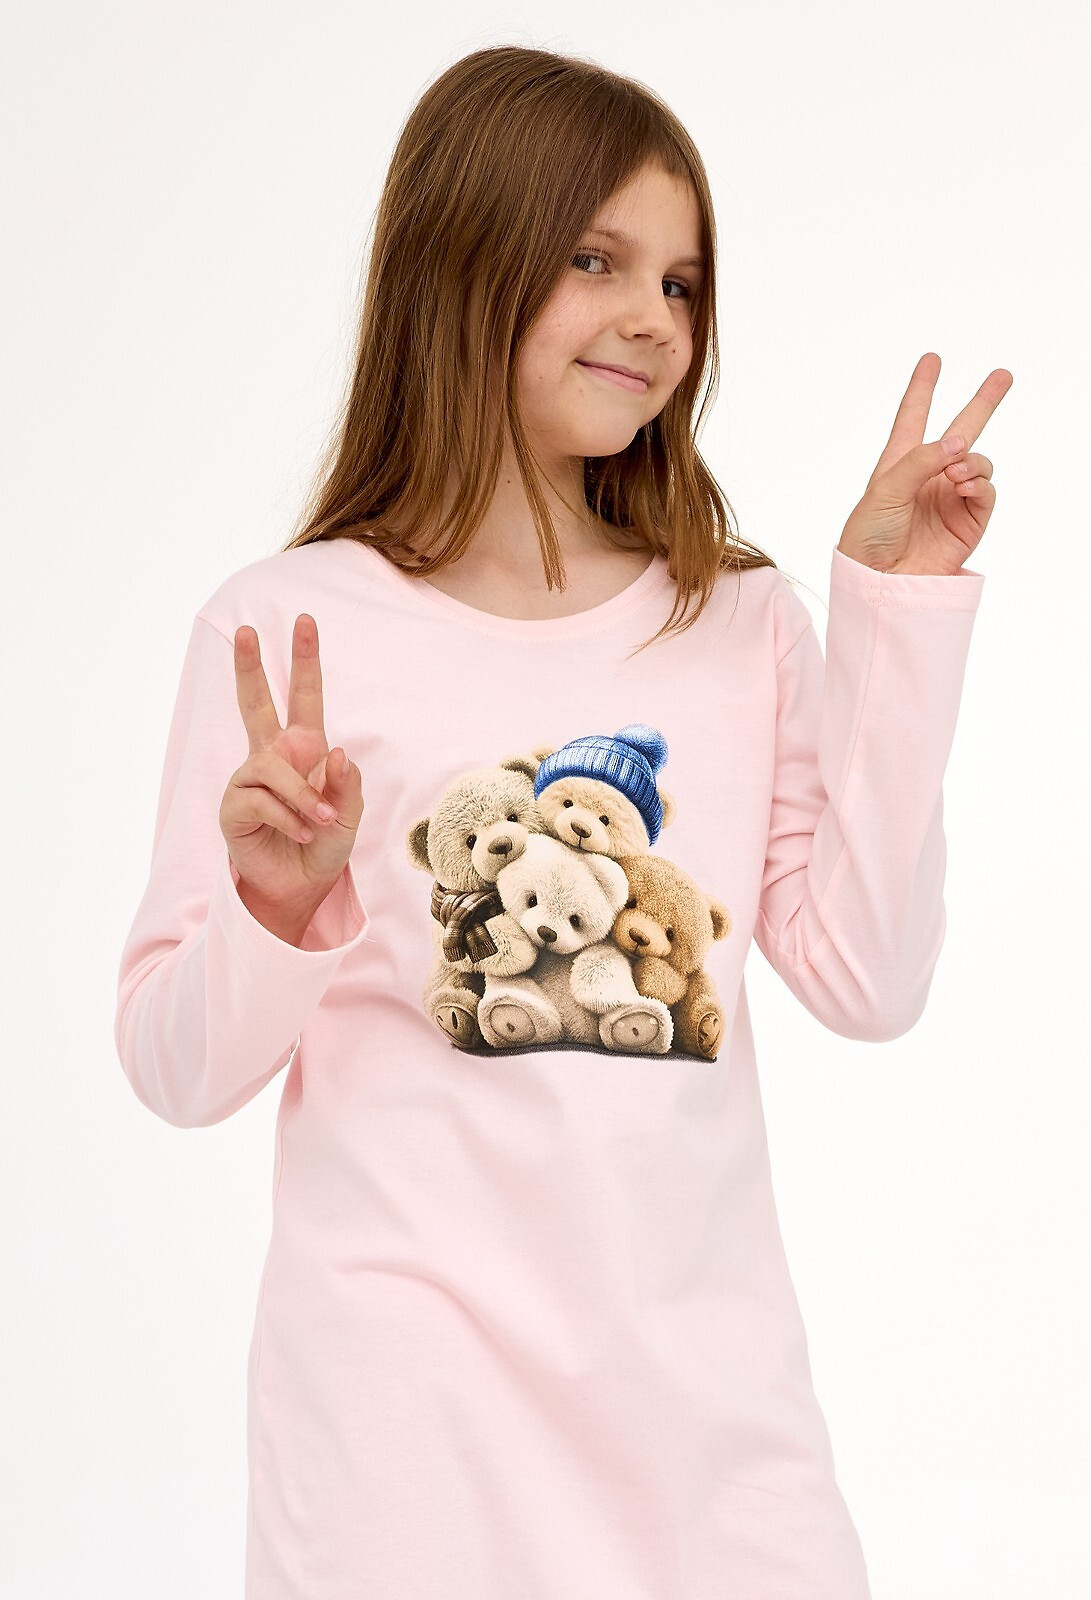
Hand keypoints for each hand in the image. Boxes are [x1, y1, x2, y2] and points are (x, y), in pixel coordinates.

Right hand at [220, 614, 363, 914]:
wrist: (300, 886)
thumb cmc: (324, 844)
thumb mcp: (350, 814)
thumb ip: (347, 784)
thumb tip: (338, 751)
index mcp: (304, 749)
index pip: (304, 698)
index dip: (305, 661)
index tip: (305, 621)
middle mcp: (272, 757)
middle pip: (255, 702)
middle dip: (251, 666)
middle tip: (246, 629)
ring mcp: (248, 779)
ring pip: (272, 768)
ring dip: (304, 797)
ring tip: (321, 822)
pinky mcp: (234, 806)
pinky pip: (261, 799)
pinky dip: (288, 817)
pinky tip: (300, 833)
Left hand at [837, 352, 1012, 574]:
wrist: (881, 582)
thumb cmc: (869, 537)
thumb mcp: (884, 490)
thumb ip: (920, 460)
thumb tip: (958, 442)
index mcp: (899, 463)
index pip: (913, 416)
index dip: (922, 388)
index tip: (931, 360)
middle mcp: (928, 476)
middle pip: (961, 430)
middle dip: (982, 402)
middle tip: (1002, 375)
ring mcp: (950, 497)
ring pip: (978, 461)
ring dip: (972, 460)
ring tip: (955, 474)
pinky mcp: (968, 521)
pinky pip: (986, 491)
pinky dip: (980, 482)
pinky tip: (964, 485)